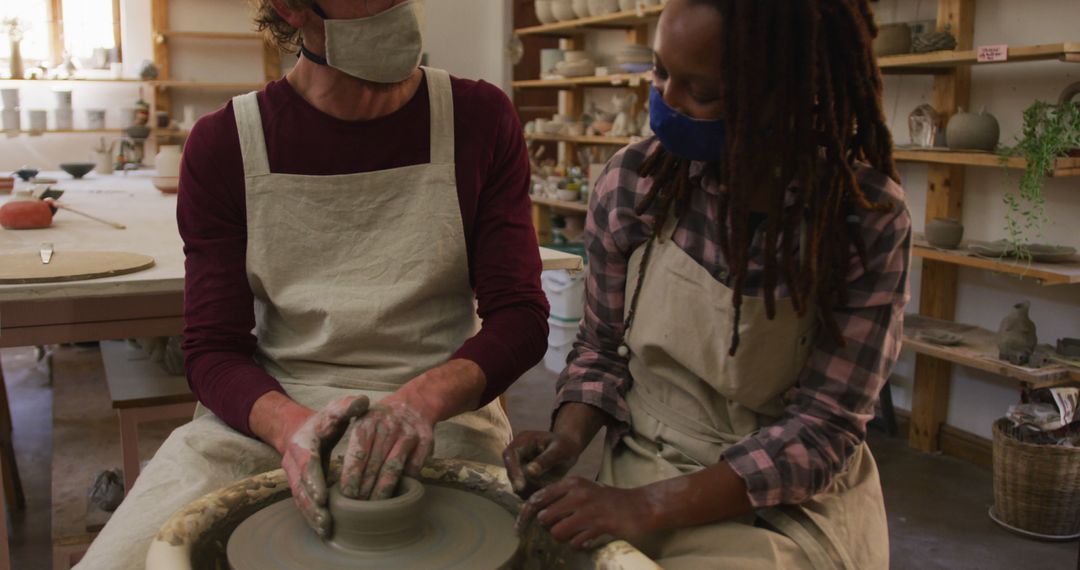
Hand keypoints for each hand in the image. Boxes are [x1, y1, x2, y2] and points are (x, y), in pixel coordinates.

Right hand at [280, 395, 368, 537]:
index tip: (323, 495)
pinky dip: (312, 518)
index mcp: (302, 443)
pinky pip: (303, 505)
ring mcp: (293, 477)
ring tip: (326, 530)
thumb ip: (347, 406)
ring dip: (311, 516)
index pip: (306, 463)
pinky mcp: (298, 488)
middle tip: (326, 521)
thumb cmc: (322, 421)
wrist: (298, 430)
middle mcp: (293, 463)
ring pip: (300, 500)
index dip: (313, 480)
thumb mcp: (333, 410)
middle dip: (312, 506)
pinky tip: (325, 530)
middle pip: (300, 488)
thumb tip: (362, 401)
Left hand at [339, 398, 434, 499]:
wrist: (415, 404)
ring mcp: (408, 434)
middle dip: (365, 488)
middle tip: (359, 507)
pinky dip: (405, 481)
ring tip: (375, 506)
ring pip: (393, 468)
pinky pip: (413, 467)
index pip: (358, 452)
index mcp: (368, 421)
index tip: (348, 494)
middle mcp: (389, 426)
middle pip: (374, 464)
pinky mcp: (425, 441)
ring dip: (383, 489)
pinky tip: (396, 493)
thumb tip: (342, 481)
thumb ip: (355, 446)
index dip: (352, 475)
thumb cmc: (382, 421)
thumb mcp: (363, 422)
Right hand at [503, 431, 584, 497]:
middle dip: (521, 484)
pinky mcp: (523, 476)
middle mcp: (517, 452)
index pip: (509, 455)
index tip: (520, 486)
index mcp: (523, 440)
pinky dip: (532, 492)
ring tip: (546, 487)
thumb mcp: (559, 450)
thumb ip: (546, 459)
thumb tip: (530, 472)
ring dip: (528, 489)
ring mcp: (519, 465)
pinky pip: (524, 488)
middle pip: (510, 471)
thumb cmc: (565, 446)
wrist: (569, 450)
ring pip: (516, 482)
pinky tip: (545, 489)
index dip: (513, 471)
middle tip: (536, 493)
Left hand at [517, 477, 657, 549]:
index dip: (525, 515)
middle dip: (549, 528)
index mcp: (572, 483)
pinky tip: (586, 539)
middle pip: (544, 518)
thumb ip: (561, 496)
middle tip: (562, 528)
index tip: (519, 528)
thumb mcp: (583, 489)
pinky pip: (574, 542)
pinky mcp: (598, 525)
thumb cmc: (608, 500)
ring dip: (563, 537)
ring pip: (557, 532)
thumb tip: (535, 511)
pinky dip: (577, 544)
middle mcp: (577, 494)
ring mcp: (588, 510)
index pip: (537, 498)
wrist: (638, 506)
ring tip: (575, 534)